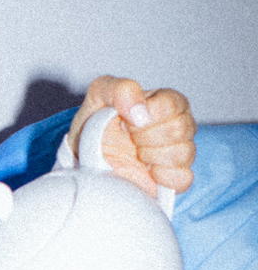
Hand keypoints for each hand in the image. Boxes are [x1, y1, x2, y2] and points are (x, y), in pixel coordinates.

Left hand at [66, 76, 195, 197]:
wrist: (86, 155)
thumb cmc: (96, 123)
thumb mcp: (99, 94)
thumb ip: (120, 90)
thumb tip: (140, 111)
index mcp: (165, 102)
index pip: (172, 104)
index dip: (145, 116)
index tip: (125, 121)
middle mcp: (177, 125)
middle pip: (180, 129)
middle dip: (146, 136)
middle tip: (130, 138)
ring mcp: (177, 153)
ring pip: (184, 153)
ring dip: (152, 156)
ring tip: (137, 154)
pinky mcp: (172, 179)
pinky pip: (183, 178)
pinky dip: (162, 176)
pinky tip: (147, 171)